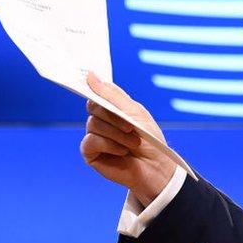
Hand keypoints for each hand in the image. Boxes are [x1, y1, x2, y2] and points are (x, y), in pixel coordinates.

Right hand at [81, 72, 176, 207]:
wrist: (156, 167)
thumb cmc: (149, 140)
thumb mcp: (135, 113)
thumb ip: (112, 95)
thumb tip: (90, 75)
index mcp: (112, 108)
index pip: (96, 93)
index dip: (93, 88)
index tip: (87, 79)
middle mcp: (101, 120)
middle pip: (94, 107)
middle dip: (114, 116)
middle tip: (131, 126)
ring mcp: (94, 136)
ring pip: (93, 124)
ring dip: (117, 134)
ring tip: (133, 143)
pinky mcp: (91, 152)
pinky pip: (91, 141)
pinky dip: (110, 145)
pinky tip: (122, 152)